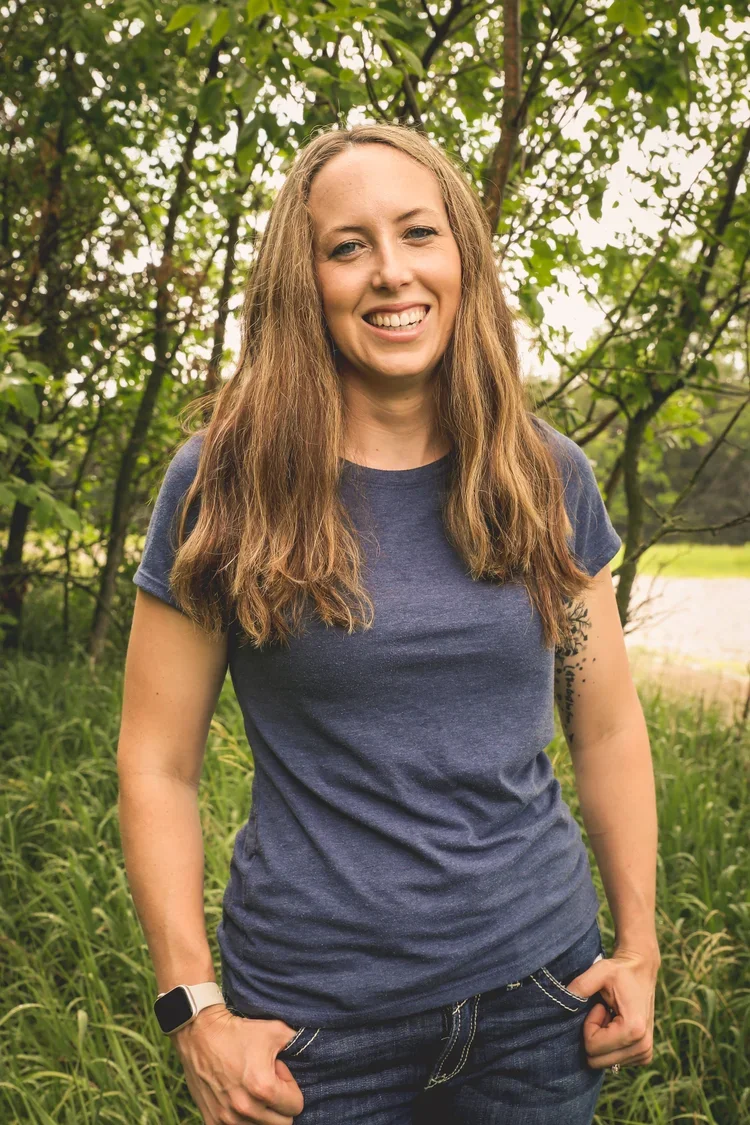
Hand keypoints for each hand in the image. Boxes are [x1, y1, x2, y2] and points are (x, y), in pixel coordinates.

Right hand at [172, 1005, 304, 1122]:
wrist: (199, 1034)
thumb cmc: (238, 1032)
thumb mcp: (275, 1031)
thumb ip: (297, 1044)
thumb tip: (313, 1054)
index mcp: (264, 1089)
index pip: (296, 1106)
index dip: (291, 1087)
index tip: (279, 1071)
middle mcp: (246, 1109)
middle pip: (282, 1124)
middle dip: (280, 1104)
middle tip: (268, 1082)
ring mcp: (227, 1119)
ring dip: (263, 1113)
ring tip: (253, 1089)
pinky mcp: (212, 1121)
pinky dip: (243, 1120)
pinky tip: (239, 1098)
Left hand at [566, 942, 659, 1070]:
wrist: (642, 970)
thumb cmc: (621, 971)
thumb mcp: (600, 971)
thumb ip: (580, 986)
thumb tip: (559, 1000)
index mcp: (633, 1030)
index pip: (593, 1047)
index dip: (589, 1025)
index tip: (598, 1007)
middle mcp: (642, 1047)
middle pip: (597, 1060)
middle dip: (594, 1035)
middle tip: (604, 1013)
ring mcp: (644, 1054)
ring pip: (604, 1062)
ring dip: (602, 1039)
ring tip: (611, 1016)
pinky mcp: (644, 1056)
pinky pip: (614, 1061)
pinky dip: (610, 1044)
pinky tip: (616, 1024)